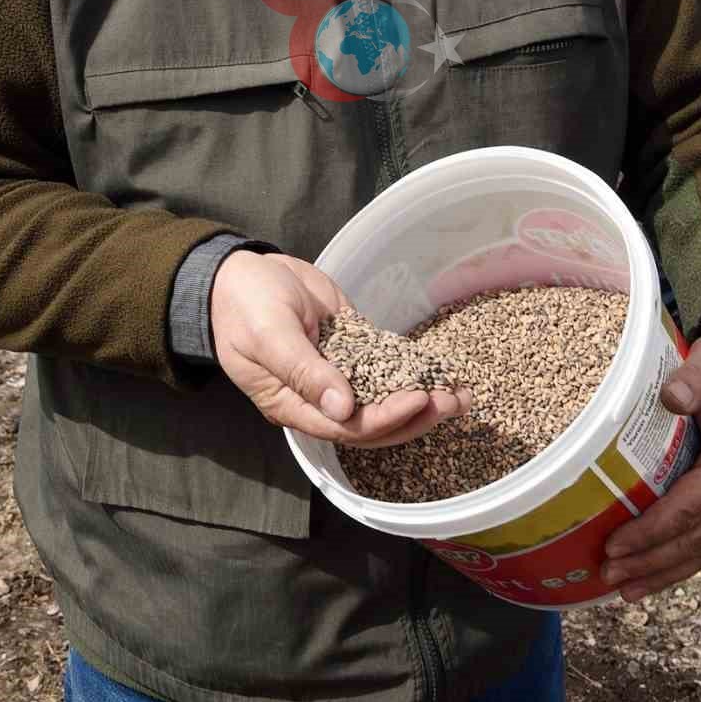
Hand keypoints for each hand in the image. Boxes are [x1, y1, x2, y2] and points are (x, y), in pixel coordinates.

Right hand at [210, 251, 470, 444]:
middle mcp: (319, 398)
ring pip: (384, 397)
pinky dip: (413, 370)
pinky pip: (385, 367)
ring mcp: (337, 374)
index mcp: (293, 405)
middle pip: (373, 422)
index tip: (419, 400)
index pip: (347, 427)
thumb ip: (305, 371)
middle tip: (453, 402)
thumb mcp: (269, 335)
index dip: (386, 418)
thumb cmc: (244, 305)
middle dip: (416, 415)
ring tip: (461, 395)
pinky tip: (442, 371)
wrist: (239, 274)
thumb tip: (343, 409)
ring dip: (423, 399)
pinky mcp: (350, 349)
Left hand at [601, 331, 700, 601]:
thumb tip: (672, 398)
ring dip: (664, 572)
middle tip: (608, 576)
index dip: (652, 530)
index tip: (615, 544)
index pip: (691, 508)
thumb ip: (696, 378)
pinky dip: (680, 562)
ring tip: (623, 590)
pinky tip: (651, 575)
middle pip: (696, 540)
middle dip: (651, 562)